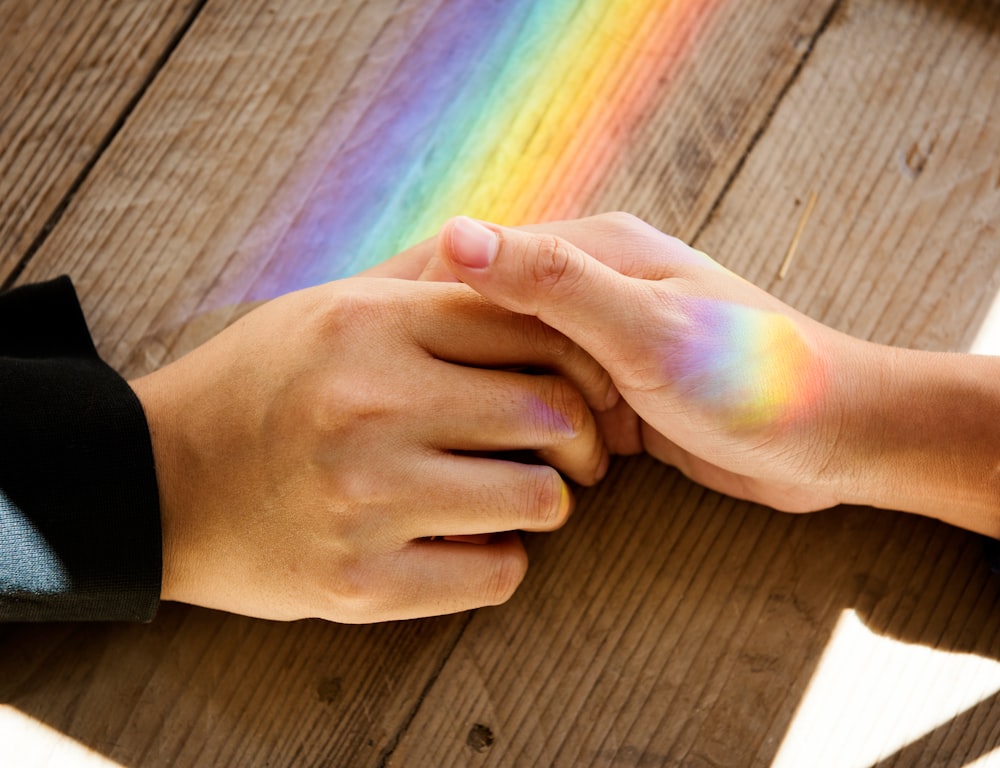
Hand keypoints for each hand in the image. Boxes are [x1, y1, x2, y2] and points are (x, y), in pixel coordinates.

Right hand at [131, 277, 613, 621]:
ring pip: (540, 500)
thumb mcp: (330, 309)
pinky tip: (471, 543)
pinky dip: (501, 560)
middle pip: (551, 413)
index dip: (578, 357)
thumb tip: (520, 270)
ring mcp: (364, 500)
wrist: (155, 484)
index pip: (530, 325)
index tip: (581, 384)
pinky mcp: (359, 583)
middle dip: (579, 437)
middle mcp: (370, 407)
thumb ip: (426, 291)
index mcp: (370, 325)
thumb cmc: (259, 385)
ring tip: (514, 494)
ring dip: (546, 501)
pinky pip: (496, 574)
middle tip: (571, 450)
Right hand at [432, 213, 863, 513]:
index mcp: (595, 251)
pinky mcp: (616, 392)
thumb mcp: (649, 330)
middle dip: (450, 360)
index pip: (478, 257)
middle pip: (488, 315)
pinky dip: (524, 427)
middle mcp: (594, 287)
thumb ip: (554, 284)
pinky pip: (545, 403)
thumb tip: (454, 236)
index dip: (420, 295)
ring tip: (445, 439)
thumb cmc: (754, 379)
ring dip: (489, 401)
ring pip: (512, 366)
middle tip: (397, 410)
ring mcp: (604, 342)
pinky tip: (499, 457)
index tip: (367, 345)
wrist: (838, 439)